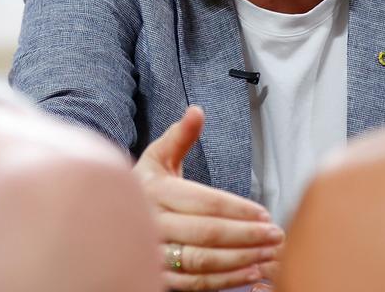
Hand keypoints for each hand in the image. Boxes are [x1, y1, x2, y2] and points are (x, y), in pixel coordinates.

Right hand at [135, 106, 284, 290]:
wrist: (109, 220)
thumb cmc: (145, 186)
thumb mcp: (157, 157)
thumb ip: (180, 136)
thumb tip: (197, 110)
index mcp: (155, 191)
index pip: (204, 202)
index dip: (237, 208)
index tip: (264, 213)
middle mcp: (152, 224)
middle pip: (206, 233)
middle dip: (246, 235)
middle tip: (275, 235)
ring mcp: (153, 253)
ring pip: (202, 261)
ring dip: (240, 260)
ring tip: (269, 255)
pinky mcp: (157, 276)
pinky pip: (195, 282)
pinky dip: (225, 281)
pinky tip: (250, 273)